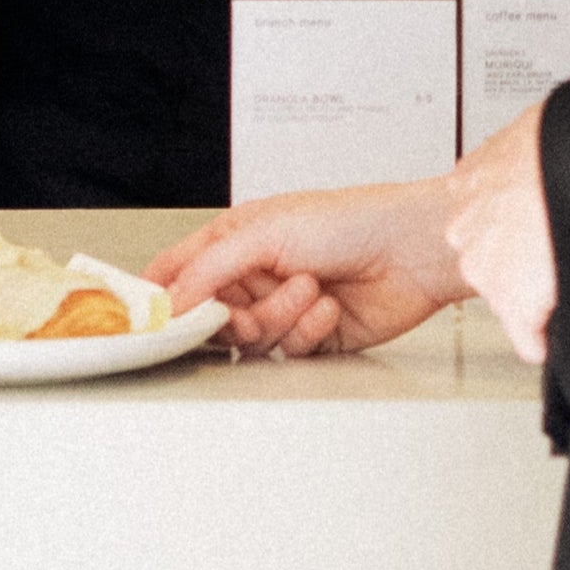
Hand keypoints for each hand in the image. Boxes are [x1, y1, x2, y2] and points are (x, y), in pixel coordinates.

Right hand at [149, 97, 562, 365]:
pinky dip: (308, 331)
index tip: (154, 317)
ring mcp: (285, 306)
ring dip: (279, 318)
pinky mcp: (314, 335)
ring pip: (251, 338)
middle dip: (232, 315)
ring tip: (309, 291)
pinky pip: (289, 351)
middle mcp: (258, 273)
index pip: (181, 270)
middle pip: (212, 316)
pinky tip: (329, 308)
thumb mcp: (266, 232)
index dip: (162, 294)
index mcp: (238, 238)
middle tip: (247, 309)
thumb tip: (170, 300)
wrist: (415, 248)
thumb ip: (210, 268)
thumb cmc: (352, 219)